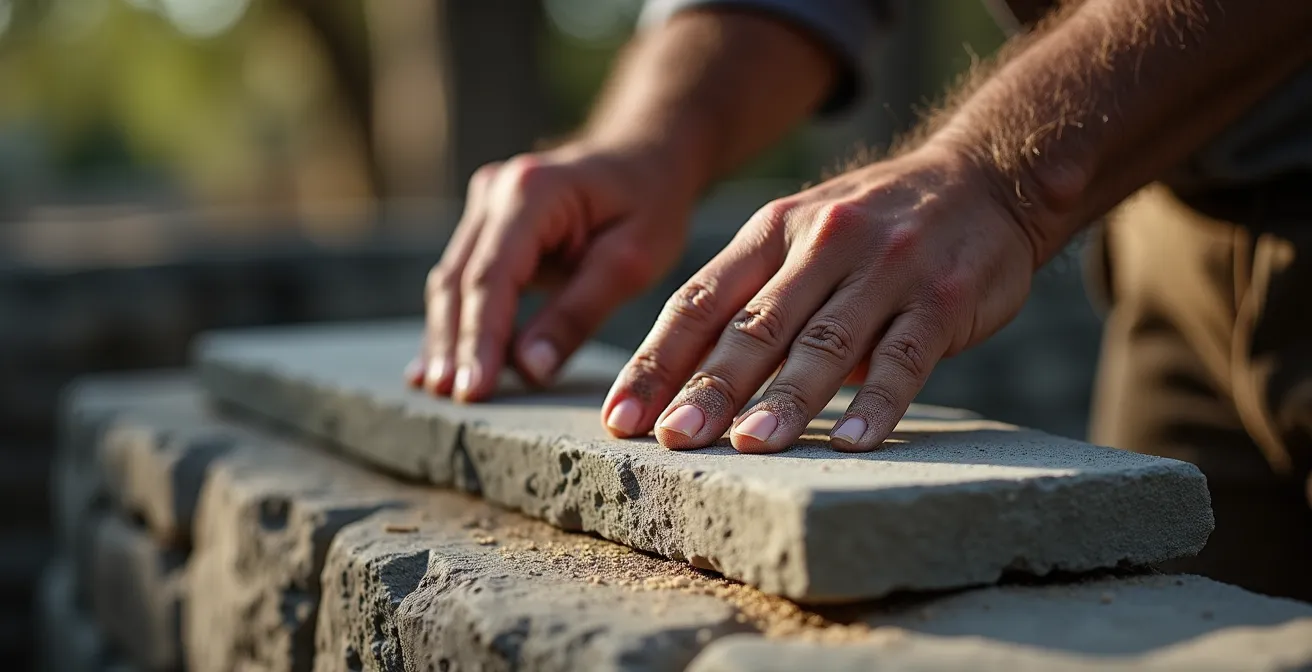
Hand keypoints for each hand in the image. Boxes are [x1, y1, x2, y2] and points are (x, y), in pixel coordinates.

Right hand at [408, 142, 693, 400]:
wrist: (646, 157)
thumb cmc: (649, 205)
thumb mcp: (630, 263)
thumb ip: (578, 314)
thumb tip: (527, 371)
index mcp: (533, 192)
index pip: (493, 277)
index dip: (480, 338)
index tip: (472, 391)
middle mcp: (495, 190)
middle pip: (461, 281)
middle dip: (455, 345)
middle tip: (450, 402)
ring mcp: (484, 203)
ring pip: (453, 282)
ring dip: (447, 338)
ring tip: (437, 393)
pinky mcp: (485, 223)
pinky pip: (464, 278)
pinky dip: (458, 322)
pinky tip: (439, 366)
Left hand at [599, 143, 1036, 450]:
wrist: (985, 176)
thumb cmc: (872, 225)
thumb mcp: (802, 235)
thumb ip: (755, 297)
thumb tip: (686, 386)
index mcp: (772, 230)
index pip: (699, 301)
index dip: (657, 361)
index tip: (622, 417)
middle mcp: (822, 242)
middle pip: (754, 326)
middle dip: (708, 387)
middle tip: (672, 439)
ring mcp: (886, 267)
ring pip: (825, 342)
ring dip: (786, 398)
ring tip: (750, 446)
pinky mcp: (943, 297)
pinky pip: (906, 356)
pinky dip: (878, 402)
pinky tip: (851, 442)